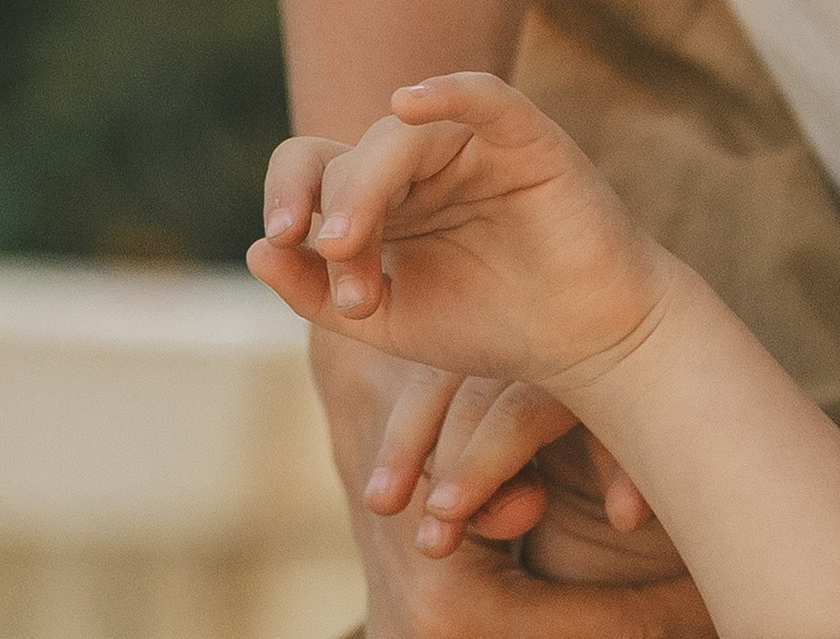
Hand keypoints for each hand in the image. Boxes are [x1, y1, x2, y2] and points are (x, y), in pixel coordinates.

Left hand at [250, 73, 674, 389]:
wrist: (584, 347)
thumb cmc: (493, 328)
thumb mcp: (388, 322)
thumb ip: (316, 292)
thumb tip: (255, 250)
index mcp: (382, 198)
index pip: (314, 169)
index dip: (286, 194)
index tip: (283, 240)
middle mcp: (420, 164)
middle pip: (349, 158)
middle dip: (339, 216)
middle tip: (350, 285)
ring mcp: (471, 146)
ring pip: (399, 139)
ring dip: (367, 191)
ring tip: (357, 251)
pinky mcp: (525, 140)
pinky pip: (482, 96)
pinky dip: (447, 91)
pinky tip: (408, 103)